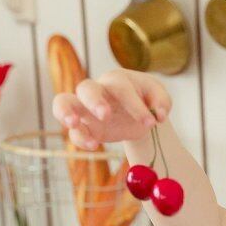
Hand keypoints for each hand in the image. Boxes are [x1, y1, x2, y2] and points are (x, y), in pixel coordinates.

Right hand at [52, 68, 172, 149]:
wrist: (138, 114)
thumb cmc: (145, 98)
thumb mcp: (158, 96)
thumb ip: (162, 101)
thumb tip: (160, 115)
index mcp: (117, 80)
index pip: (121, 87)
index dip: (134, 104)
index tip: (150, 122)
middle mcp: (97, 90)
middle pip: (86, 87)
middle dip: (94, 100)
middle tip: (105, 115)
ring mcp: (85, 108)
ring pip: (63, 101)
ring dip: (65, 111)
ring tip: (72, 123)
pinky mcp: (83, 126)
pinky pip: (74, 132)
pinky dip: (80, 138)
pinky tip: (93, 145)